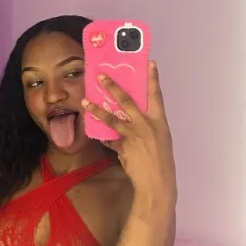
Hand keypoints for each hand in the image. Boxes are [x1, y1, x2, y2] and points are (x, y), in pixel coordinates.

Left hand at [82, 62, 175, 197]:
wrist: (157, 183)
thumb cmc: (161, 160)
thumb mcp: (160, 138)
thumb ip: (147, 125)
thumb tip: (134, 115)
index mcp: (159, 122)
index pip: (156, 96)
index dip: (153, 79)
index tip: (150, 63)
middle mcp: (147, 126)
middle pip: (127, 102)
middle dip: (113, 87)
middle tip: (100, 76)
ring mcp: (134, 136)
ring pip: (112, 119)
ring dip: (97, 110)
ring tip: (85, 102)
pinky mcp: (124, 148)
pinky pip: (110, 140)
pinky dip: (103, 137)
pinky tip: (96, 134)